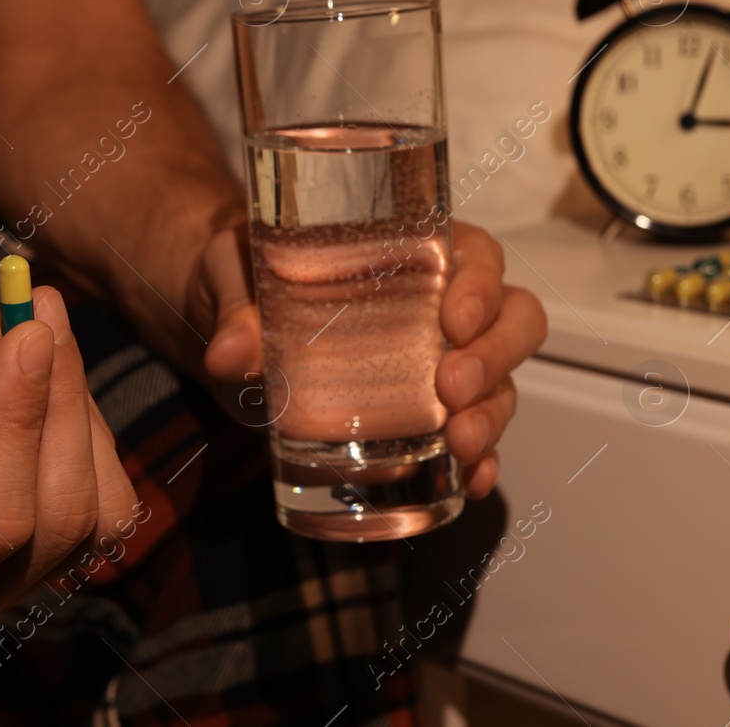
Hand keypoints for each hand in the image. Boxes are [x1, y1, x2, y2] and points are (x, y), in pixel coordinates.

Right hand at [0, 287, 138, 645]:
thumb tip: (19, 338)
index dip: (18, 420)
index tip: (24, 329)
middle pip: (56, 517)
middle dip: (59, 403)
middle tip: (36, 306)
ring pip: (92, 509)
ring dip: (75, 410)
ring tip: (31, 326)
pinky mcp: (28, 553)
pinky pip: (94, 497)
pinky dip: (79, 426)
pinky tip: (39, 369)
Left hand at [193, 222, 546, 497]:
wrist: (218, 325)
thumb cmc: (242, 278)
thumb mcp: (230, 275)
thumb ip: (234, 307)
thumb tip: (231, 353)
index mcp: (407, 250)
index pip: (476, 254)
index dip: (481, 285)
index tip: (452, 320)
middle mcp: (437, 304)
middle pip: (511, 319)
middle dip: (495, 357)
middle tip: (452, 388)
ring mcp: (436, 361)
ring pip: (500, 381)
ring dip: (491, 415)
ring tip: (460, 443)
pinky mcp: (420, 414)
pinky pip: (472, 434)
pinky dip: (479, 459)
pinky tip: (471, 479)